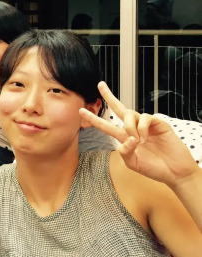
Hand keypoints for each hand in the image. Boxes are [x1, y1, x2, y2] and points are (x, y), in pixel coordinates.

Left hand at [80, 81, 197, 188]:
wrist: (174, 171)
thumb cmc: (153, 168)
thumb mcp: (133, 163)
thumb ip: (125, 152)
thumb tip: (127, 139)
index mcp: (124, 137)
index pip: (106, 125)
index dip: (94, 119)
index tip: (81, 111)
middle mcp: (133, 128)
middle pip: (118, 108)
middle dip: (108, 96)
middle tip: (100, 84)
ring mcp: (145, 125)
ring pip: (130, 114)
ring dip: (129, 126)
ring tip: (138, 140)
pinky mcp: (158, 123)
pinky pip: (144, 117)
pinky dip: (141, 127)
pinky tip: (146, 137)